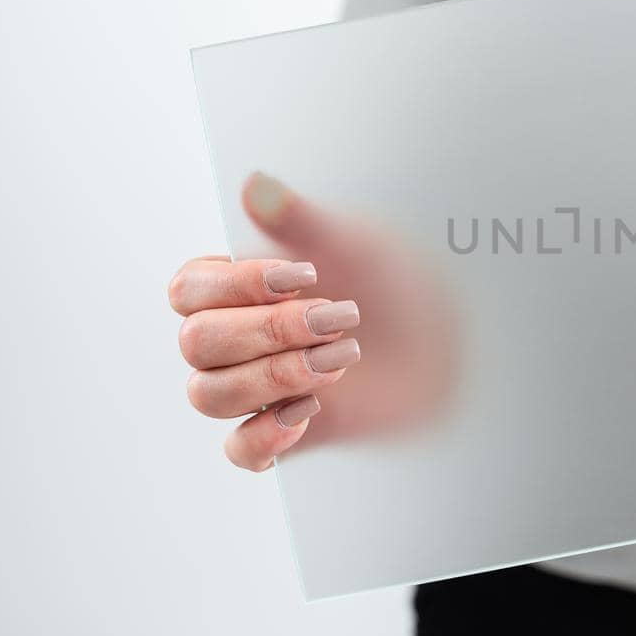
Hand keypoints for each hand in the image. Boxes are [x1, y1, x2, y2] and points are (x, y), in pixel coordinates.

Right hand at [169, 173, 455, 471]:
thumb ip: (299, 223)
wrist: (447, 340)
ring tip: (342, 359)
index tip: (304, 275)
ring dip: (273, 376)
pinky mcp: (281, 430)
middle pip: (196, 342)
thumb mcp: (354, 246)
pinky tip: (309, 411)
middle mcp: (233, 338)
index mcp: (235, 288)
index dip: (236, 285)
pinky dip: (264, 436)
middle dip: (269, 331)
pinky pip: (239, 450)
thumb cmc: (394, 285)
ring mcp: (252, 386)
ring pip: (208, 395)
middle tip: (338, 317)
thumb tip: (255, 185)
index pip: (188, 289)